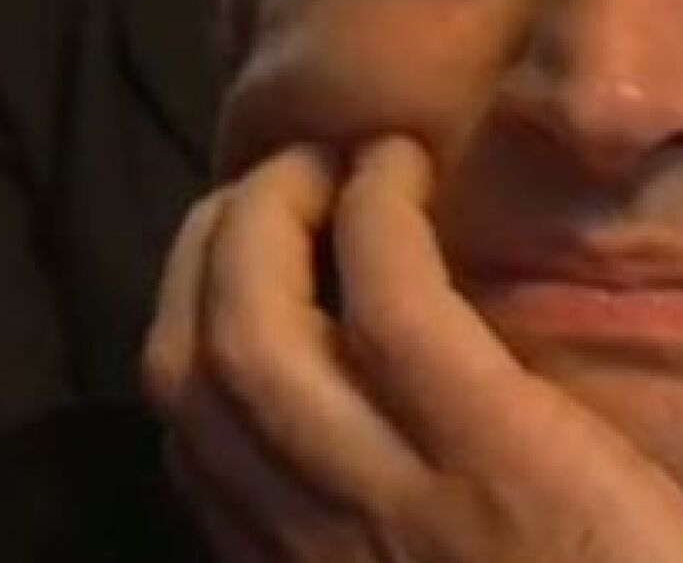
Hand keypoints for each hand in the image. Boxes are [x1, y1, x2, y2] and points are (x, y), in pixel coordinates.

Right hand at [142, 138, 682, 562]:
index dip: (194, 327)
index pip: (193, 444)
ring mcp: (394, 501)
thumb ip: (392, 539)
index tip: (238, 265)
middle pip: (193, 370)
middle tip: (272, 179)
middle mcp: (318, 548)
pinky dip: (373, 214)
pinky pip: (389, 303)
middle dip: (206, 251)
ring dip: (269, 214)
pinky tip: (399, 169)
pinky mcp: (489, 448)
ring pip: (254, 329)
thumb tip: (376, 439)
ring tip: (327, 159)